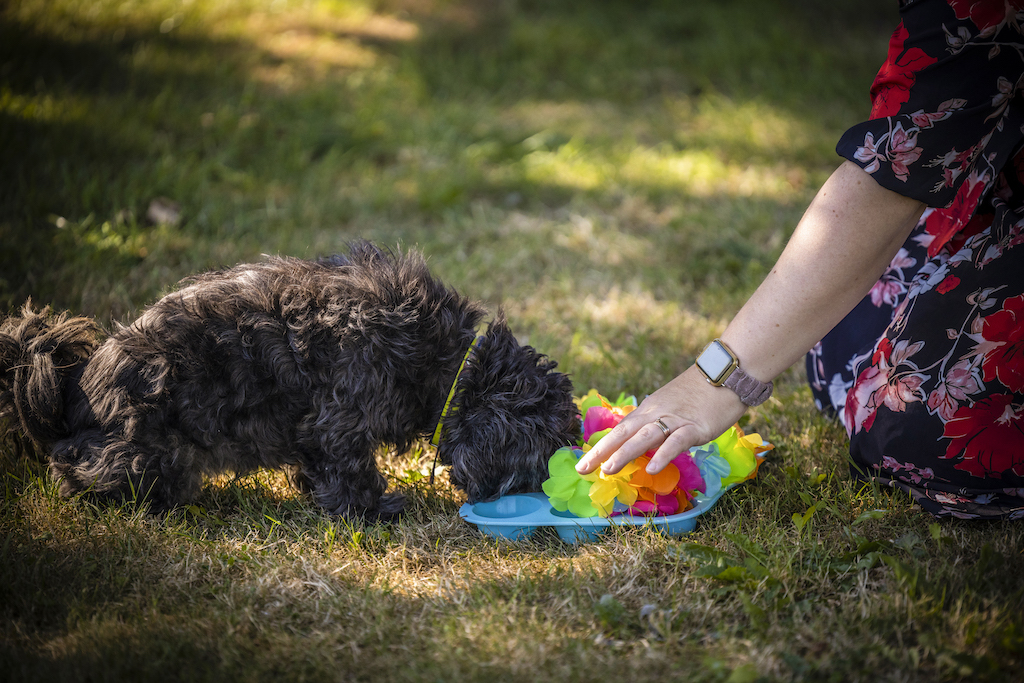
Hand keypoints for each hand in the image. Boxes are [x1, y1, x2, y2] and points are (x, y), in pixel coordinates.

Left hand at [575, 365, 748, 475]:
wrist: (726, 373)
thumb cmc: (700, 393)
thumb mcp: (670, 406)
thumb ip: (655, 424)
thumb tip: (641, 445)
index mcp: (648, 410)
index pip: (619, 430)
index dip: (601, 446)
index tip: (584, 463)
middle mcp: (656, 413)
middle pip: (623, 432)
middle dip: (601, 451)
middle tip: (582, 469)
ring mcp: (675, 419)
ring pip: (644, 437)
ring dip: (624, 453)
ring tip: (608, 470)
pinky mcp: (695, 427)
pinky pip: (676, 442)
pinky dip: (663, 454)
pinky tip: (652, 469)